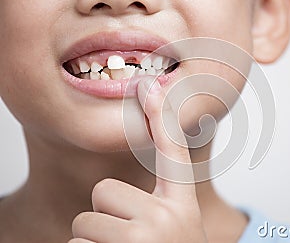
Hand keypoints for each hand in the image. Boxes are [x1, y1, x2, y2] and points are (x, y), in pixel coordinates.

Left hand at [69, 77, 207, 242]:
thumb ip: (162, 199)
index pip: (173, 153)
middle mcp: (165, 219)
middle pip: (104, 193)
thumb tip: (142, 169)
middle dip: (108, 218)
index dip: (162, 117)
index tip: (151, 86)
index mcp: (181, 207)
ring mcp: (141, 240)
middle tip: (131, 242)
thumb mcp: (177, 227)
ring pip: (84, 223)